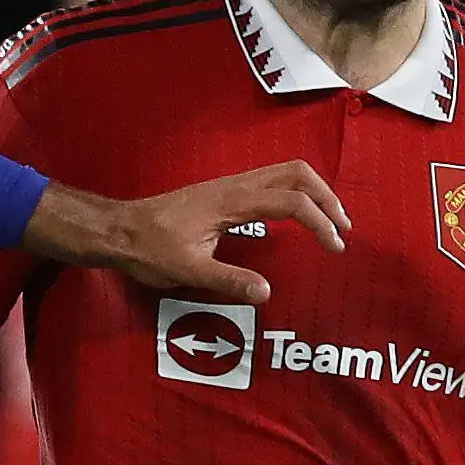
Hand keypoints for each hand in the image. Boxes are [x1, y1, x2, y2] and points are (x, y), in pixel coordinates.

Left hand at [25, 163, 346, 305]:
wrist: (121, 230)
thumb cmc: (150, 249)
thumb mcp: (187, 271)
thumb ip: (228, 280)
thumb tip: (267, 293)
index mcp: (231, 202)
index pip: (290, 200)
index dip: (319, 221)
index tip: (335, 247)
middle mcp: (235, 185)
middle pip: (296, 172)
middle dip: (327, 197)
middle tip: (342, 229)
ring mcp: (230, 184)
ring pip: (285, 171)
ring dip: (314, 191)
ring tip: (330, 222)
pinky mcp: (226, 191)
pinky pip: (271, 180)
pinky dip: (296, 192)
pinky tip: (298, 217)